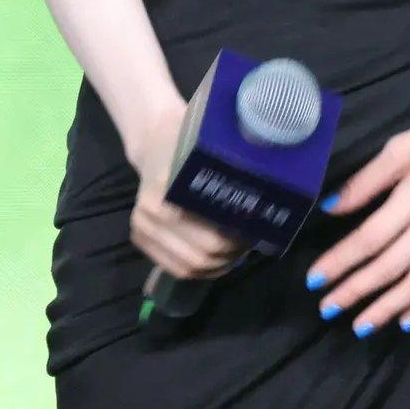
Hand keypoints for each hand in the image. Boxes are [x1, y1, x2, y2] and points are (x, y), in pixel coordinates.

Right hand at [128, 96, 250, 280]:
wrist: (154, 139)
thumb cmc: (187, 137)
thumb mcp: (209, 142)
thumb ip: (232, 164)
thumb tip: (269, 184)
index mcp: (166, 190)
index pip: (210, 234)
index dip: (238, 238)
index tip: (257, 230)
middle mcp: (149, 214)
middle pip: (201, 254)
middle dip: (231, 253)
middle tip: (252, 241)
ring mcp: (142, 229)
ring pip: (188, 267)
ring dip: (218, 265)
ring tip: (239, 251)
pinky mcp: (140, 239)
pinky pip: (175, 268)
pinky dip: (201, 270)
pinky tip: (221, 260)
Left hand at [303, 103, 409, 335]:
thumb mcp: (402, 146)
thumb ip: (366, 180)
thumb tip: (330, 207)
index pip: (371, 237)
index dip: (341, 260)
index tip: (315, 279)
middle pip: (391, 266)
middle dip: (356, 291)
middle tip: (327, 308)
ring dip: (387, 308)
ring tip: (360, 326)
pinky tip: (406, 321)